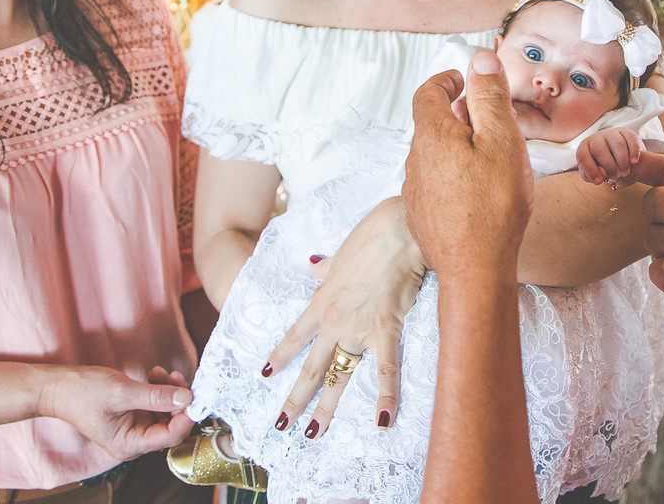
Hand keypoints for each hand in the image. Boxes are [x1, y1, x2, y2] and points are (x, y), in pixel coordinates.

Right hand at [40, 365, 194, 459]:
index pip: (170, 436)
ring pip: (165, 413)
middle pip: (171, 425)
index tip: (195, 395)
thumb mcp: (122, 392)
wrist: (58, 387)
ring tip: (162, 372)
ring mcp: (134, 428)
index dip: (185, 417)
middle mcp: (134, 441)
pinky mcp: (133, 415)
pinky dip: (159, 390)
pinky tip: (155, 374)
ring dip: (169, 392)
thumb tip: (185, 397)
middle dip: (178, 401)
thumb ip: (155, 396)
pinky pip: (155, 405)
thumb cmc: (83, 392)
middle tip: (178, 376)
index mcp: (129, 445)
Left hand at [263, 196, 426, 437]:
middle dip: (295, 398)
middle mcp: (334, 320)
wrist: (397, 229)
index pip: (295, 336)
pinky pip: (386, 369)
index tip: (266, 374)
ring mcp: (358, 327)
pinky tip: (384, 420)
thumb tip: (313, 265)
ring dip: (325, 407)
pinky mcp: (386, 328)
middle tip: (281, 424)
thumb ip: (326, 267)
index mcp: (322, 301)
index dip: (280, 356)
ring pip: (339, 375)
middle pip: (311, 367)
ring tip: (313, 434)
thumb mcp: (339, 253)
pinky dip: (386, 395)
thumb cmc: (371, 236)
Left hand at [405, 52, 532, 282]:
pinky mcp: (423, 216)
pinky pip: (436, 183)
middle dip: (458, 114)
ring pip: (434, 155)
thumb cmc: (494, 204)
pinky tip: (478, 191)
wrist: (475, 270)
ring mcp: (416, 191)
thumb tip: (480, 59)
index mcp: (432, 135)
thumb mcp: (501, 140)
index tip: (464, 79)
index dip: (446, 80)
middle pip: (431, 124)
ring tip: (489, 157)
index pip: (428, 92)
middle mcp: (416, 160)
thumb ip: (489, 97)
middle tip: (488, 118)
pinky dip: (454, 175)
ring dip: (456, 146)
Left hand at [576, 127, 643, 184]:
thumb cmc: (602, 168)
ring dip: (623, 162)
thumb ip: (591, 176)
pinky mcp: (626, 132)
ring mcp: (611, 134)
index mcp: (584, 148)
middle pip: (600, 150)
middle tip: (617, 176)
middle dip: (610, 167)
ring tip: (625, 172)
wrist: (618, 159)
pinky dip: (634, 152)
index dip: (591, 169)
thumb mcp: (593, 174)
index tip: (600, 181)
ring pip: (618, 144)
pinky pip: (631, 139)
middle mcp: (596, 138)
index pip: (583, 156)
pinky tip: (634, 162)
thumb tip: (602, 175)